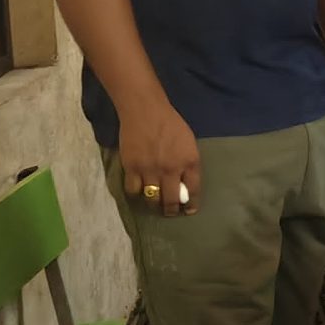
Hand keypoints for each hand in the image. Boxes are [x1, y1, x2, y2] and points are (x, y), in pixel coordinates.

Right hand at [118, 99, 202, 216]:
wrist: (146, 111)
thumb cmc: (171, 124)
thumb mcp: (189, 143)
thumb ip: (188, 163)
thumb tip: (185, 182)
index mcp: (189, 162)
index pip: (193, 191)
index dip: (191, 204)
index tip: (188, 210)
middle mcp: (171, 169)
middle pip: (171, 200)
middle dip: (171, 210)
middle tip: (170, 212)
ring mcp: (150, 170)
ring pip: (152, 199)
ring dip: (154, 205)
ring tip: (154, 204)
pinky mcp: (132, 168)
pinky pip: (133, 190)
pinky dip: (136, 194)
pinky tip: (138, 191)